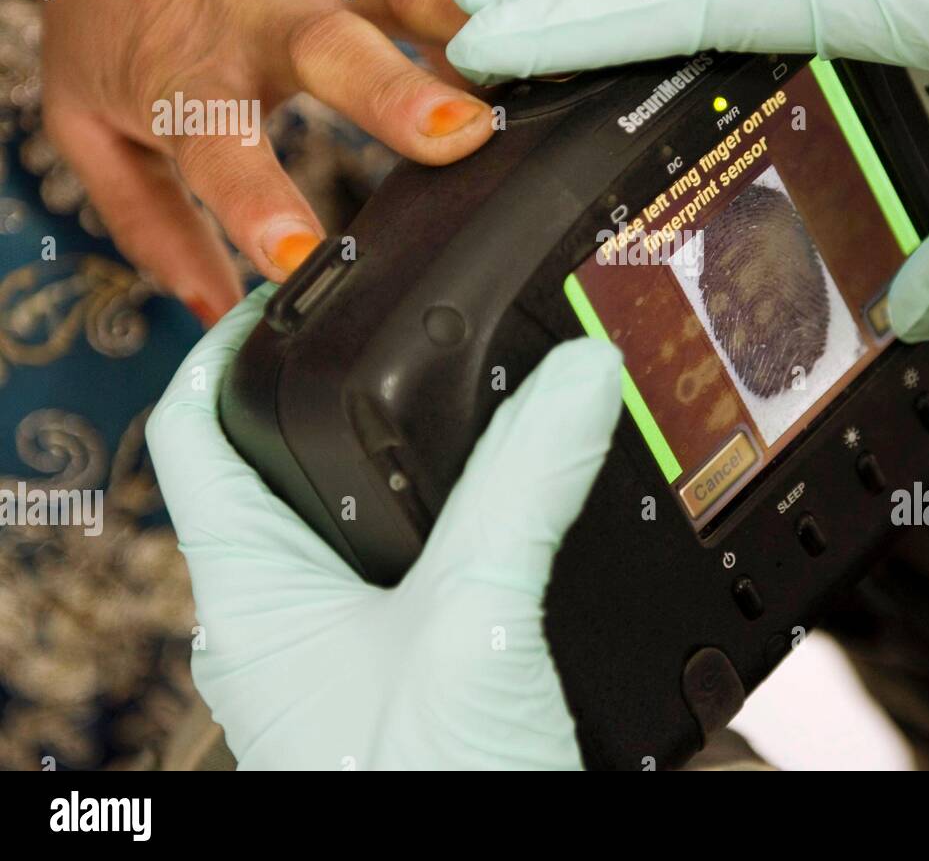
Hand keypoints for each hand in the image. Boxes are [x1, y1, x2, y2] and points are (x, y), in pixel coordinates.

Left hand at [17, 0, 492, 323]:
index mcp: (187, 72)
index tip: (302, 258)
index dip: (262, 206)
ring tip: (526, 75)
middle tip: (453, 139)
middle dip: (398, 98)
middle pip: (337, 56)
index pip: (222, 149)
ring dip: (470, 37)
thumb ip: (147, 221)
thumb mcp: (87, 113)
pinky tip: (534, 38)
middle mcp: (258, 13)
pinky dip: (493, 6)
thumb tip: (214, 313)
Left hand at [145, 287, 621, 768]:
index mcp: (253, 590)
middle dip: (331, 388)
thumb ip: (524, 486)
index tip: (286, 283)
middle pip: (276, 464)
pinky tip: (516, 505)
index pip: (193, 429)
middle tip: (408, 327)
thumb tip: (578, 375)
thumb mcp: (475, 621)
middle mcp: (282, 619)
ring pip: (354, 522)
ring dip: (403, 459)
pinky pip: (414, 573)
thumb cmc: (428, 802)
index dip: (224, 340)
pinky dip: (454, 520)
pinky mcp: (404, 680)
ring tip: (472, 396)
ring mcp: (341, 656)